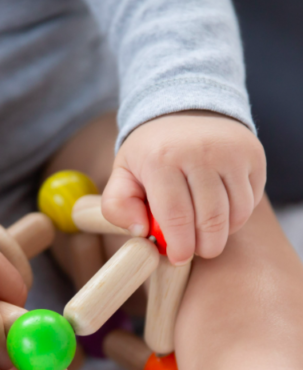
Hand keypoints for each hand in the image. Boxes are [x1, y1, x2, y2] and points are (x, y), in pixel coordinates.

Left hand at [101, 111, 265, 263]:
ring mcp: (231, 152)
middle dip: (204, 247)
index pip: (176, 216)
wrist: (183, 112)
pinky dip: (237, 217)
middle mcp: (200, 152)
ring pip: (236, 214)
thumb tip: (141, 230)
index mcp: (161, 159)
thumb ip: (117, 206)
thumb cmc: (150, 154)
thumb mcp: (122, 175)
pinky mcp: (253, 155)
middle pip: (211, 219)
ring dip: (221, 234)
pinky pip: (251, 201)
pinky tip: (219, 213)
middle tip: (195, 252)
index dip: (180, 246)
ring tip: (204, 233)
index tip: (178, 258)